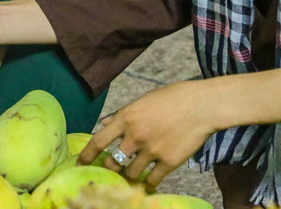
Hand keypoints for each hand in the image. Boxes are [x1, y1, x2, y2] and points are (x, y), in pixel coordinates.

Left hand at [79, 81, 216, 190]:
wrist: (201, 106)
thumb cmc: (172, 98)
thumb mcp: (142, 100)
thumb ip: (121, 115)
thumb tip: (103, 123)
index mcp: (126, 118)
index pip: (98, 140)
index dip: (86, 155)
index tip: (80, 163)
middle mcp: (135, 136)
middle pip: (112, 162)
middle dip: (109, 168)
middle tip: (111, 170)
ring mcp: (152, 150)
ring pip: (131, 173)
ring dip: (130, 175)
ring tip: (132, 174)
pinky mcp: (168, 162)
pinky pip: (151, 180)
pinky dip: (148, 182)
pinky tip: (148, 180)